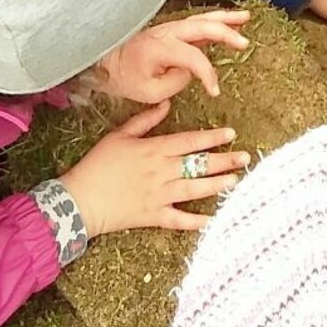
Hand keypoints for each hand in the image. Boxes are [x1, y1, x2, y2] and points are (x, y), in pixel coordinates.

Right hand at [60, 105, 248, 235]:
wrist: (80, 198)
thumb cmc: (97, 165)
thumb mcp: (119, 135)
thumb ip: (144, 120)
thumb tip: (166, 105)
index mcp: (154, 149)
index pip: (190, 141)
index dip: (212, 137)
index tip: (231, 133)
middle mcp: (161, 171)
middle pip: (199, 164)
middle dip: (224, 160)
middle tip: (246, 157)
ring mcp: (159, 195)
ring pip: (195, 189)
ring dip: (217, 185)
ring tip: (236, 181)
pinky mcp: (153, 215)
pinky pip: (180, 220)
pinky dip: (198, 221)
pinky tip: (215, 219)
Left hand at [91, 9, 249, 103]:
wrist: (105, 61)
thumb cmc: (122, 76)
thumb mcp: (146, 91)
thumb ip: (174, 82)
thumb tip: (190, 72)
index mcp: (161, 47)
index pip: (194, 58)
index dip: (208, 75)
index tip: (214, 92)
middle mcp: (168, 32)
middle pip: (203, 27)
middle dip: (226, 33)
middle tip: (244, 44)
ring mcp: (170, 28)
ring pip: (202, 19)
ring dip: (225, 19)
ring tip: (246, 18)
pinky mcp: (173, 30)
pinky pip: (198, 22)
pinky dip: (216, 20)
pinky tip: (230, 21)